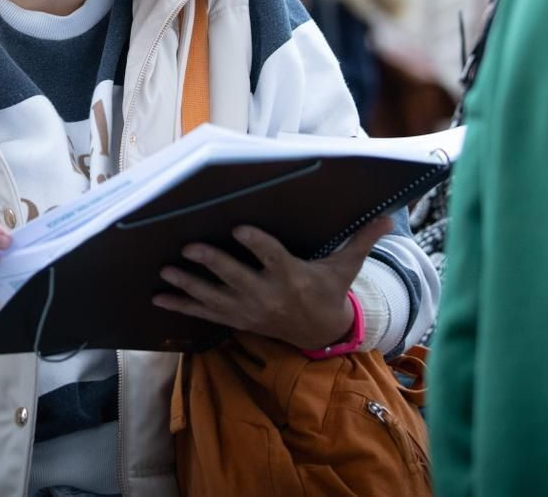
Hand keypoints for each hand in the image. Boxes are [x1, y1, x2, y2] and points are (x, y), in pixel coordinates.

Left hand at [152, 214, 394, 350]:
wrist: (319, 332)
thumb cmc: (328, 290)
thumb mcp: (345, 267)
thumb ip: (362, 240)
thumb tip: (389, 215)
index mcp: (291, 275)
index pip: (272, 257)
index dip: (255, 244)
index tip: (238, 228)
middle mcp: (267, 294)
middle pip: (236, 277)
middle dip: (212, 263)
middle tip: (189, 248)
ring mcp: (248, 309)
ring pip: (214, 296)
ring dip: (188, 284)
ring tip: (165, 272)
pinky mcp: (236, 319)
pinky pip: (205, 312)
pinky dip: (181, 305)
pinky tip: (158, 296)